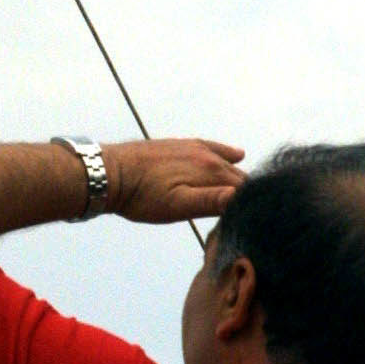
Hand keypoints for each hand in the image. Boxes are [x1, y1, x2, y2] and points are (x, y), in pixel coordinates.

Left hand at [106, 138, 245, 222]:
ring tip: (249, 194)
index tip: (255, 219)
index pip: (246, 190)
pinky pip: (213, 147)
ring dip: (238, 177)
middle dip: (247, 194)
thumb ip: (212, 201)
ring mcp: (195, 147)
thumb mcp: (178, 206)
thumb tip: (244, 197)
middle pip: (239, 177)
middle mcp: (208, 155)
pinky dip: (227, 153)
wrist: (109, 173)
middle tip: (252, 213)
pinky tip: (238, 154)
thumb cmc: (142, 196)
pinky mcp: (182, 144)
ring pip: (228, 163)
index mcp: (212, 171)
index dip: (251, 205)